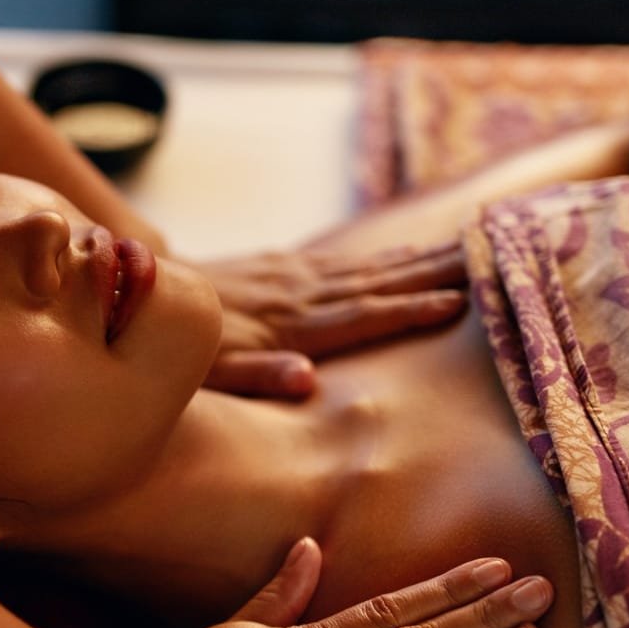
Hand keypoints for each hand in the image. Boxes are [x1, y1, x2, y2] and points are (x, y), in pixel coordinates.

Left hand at [195, 243, 467, 398]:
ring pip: (367, 267)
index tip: (461, 300)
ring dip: (419, 258)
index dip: (410, 309)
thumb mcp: (208, 373)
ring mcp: (289, 277)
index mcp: (288, 325)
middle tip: (494, 258)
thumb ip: (255, 376)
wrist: (134, 293)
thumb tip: (306, 380)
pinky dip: (381, 257)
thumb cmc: (176, 350)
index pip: (361, 316)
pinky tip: (405, 252)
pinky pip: (342, 262)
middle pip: (377, 283)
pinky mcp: (278, 268)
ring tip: (471, 247)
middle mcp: (296, 294)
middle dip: (435, 272)